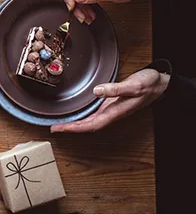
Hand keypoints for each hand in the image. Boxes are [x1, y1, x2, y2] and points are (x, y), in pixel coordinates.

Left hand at [51, 69, 168, 132]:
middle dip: (70, 128)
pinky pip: (93, 113)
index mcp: (115, 112)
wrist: (159, 84)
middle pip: (87, 125)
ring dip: (74, 123)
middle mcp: (111, 113)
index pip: (91, 125)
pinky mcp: (110, 104)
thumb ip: (115, 88)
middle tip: (53, 128)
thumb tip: (97, 91)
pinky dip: (82, 115)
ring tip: (59, 123)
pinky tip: (75, 113)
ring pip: (90, 120)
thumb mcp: (133, 85)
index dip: (74, 128)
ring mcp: (111, 110)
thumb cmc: (148, 85)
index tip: (59, 129)